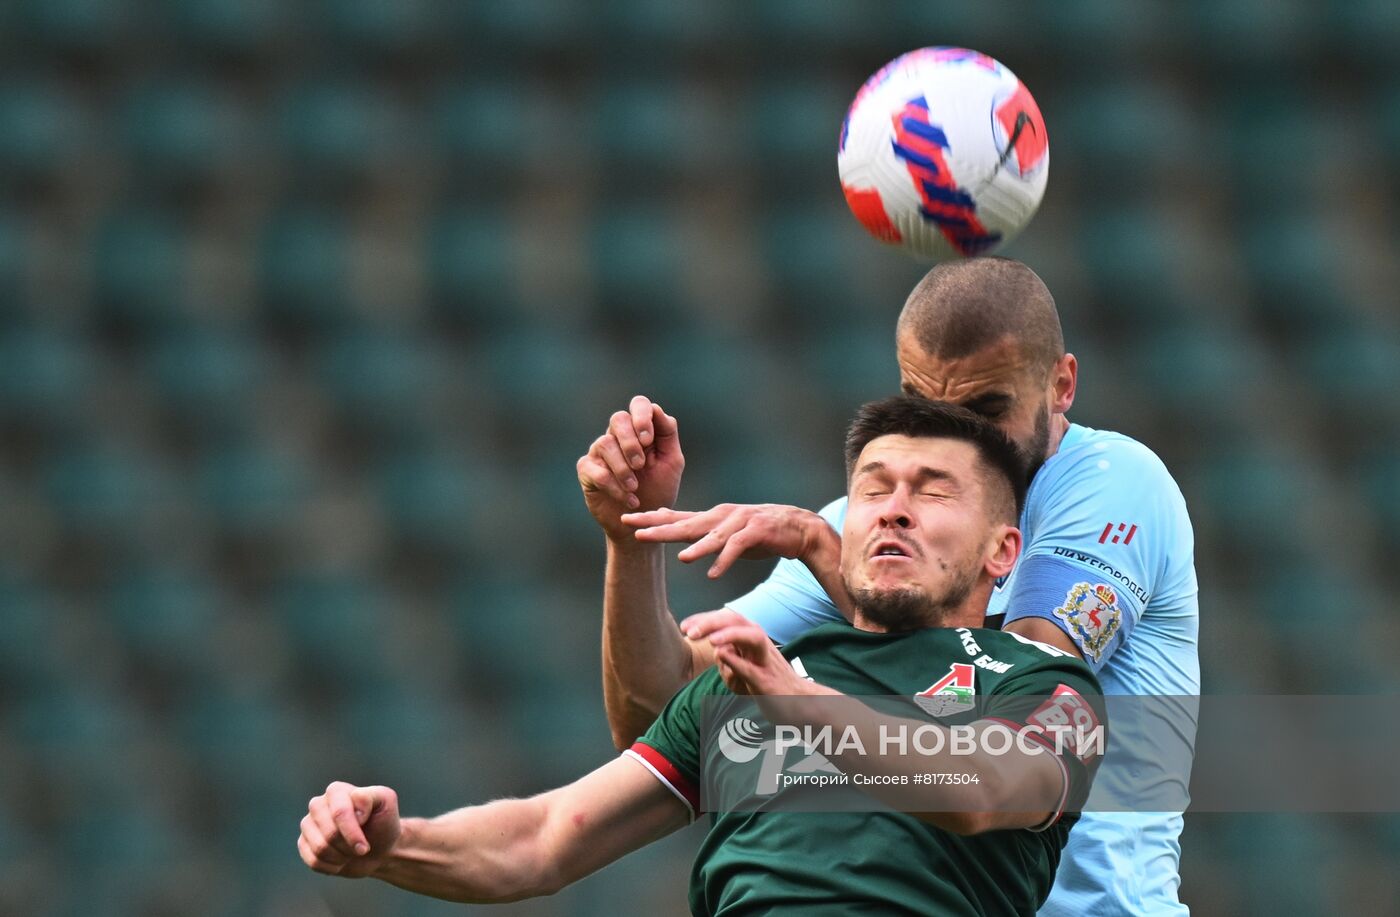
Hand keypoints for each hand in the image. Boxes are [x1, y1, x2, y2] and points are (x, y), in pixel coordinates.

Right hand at [298, 782, 400, 878]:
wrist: (379, 848)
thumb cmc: (383, 824)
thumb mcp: (386, 803)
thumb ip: (370, 796)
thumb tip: (352, 803)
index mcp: (336, 791)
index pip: (339, 813)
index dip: (353, 834)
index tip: (365, 846)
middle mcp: (318, 805)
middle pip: (329, 834)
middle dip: (348, 846)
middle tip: (361, 848)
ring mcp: (308, 824)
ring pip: (320, 848)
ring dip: (341, 857)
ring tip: (351, 852)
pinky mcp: (304, 843)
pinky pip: (313, 861)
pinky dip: (331, 866)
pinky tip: (341, 859)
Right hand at [577, 396, 683, 541]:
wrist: (642, 521)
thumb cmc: (658, 489)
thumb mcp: (672, 462)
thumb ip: (667, 434)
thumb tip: (656, 409)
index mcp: (640, 430)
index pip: (638, 405)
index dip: (642, 417)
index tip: (649, 440)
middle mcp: (618, 436)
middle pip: (618, 418)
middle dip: (630, 441)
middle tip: (641, 465)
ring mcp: (600, 453)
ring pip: (605, 443)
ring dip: (623, 468)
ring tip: (635, 488)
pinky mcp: (587, 472)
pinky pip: (597, 471)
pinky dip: (615, 487)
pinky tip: (629, 499)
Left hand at [624, 503, 830, 577]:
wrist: (798, 528)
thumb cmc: (759, 532)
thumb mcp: (726, 532)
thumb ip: (702, 532)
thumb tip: (677, 535)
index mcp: (711, 517)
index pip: (675, 517)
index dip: (650, 519)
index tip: (625, 520)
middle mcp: (722, 516)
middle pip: (686, 523)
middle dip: (659, 527)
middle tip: (635, 530)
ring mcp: (740, 522)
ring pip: (712, 535)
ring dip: (697, 546)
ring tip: (681, 557)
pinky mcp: (757, 531)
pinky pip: (738, 547)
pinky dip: (725, 560)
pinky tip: (713, 573)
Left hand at [680, 610, 811, 695]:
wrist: (798, 702)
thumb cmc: (767, 683)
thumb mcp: (742, 669)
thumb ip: (729, 658)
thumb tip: (717, 650)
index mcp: (751, 637)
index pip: (726, 619)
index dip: (704, 620)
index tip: (684, 627)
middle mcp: (760, 643)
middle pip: (737, 621)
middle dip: (712, 622)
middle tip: (690, 632)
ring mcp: (766, 661)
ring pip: (752, 638)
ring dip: (730, 635)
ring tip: (710, 640)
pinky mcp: (769, 681)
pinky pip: (753, 669)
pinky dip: (738, 662)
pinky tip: (722, 656)